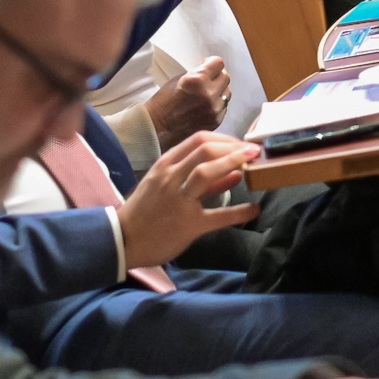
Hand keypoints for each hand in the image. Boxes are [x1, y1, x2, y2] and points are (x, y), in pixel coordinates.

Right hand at [119, 134, 260, 269]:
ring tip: (255, 163)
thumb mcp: (163, 185)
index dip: (225, 138)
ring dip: (234, 162)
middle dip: (234, 147)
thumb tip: (233, 170)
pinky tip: (255, 209)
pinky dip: (240, 211)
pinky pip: (218, 215)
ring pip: (207, 172)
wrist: (123, 240)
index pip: (198, 140)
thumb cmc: (145, 211)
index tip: (241, 143)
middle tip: (254, 150)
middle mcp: (171, 177)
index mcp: (165, 165)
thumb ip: (194, 176)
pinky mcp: (187, 224)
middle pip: (206, 150)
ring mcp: (178, 200)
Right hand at [148, 57, 231, 149]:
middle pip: (226, 77)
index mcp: (197, 80)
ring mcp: (214, 109)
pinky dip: (217, 105)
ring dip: (219, 91)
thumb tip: (209, 71)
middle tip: (208, 79)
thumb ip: (196, 73)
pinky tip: (205, 107)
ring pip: (227, 93)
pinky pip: (223, 108)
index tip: (208, 65)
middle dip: (217, 76)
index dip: (212, 63)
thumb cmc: (162, 104)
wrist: (157, 128)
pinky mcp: (216, 122)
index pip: (218, 63)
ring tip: (206, 95)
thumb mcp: (177, 80)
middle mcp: (208, 94)